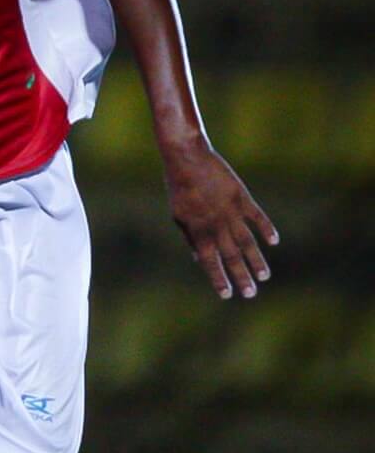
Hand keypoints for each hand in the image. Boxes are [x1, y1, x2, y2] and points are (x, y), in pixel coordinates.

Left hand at [163, 139, 278, 299]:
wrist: (187, 158)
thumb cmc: (179, 187)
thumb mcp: (178, 215)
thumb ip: (191, 237)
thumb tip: (199, 258)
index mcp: (198, 231)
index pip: (210, 262)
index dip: (218, 279)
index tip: (227, 295)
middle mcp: (216, 225)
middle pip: (231, 256)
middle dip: (241, 277)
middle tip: (251, 294)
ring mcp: (230, 211)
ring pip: (247, 241)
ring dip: (256, 260)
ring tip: (264, 277)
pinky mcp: (241, 197)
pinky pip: (257, 216)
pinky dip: (266, 229)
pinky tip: (274, 241)